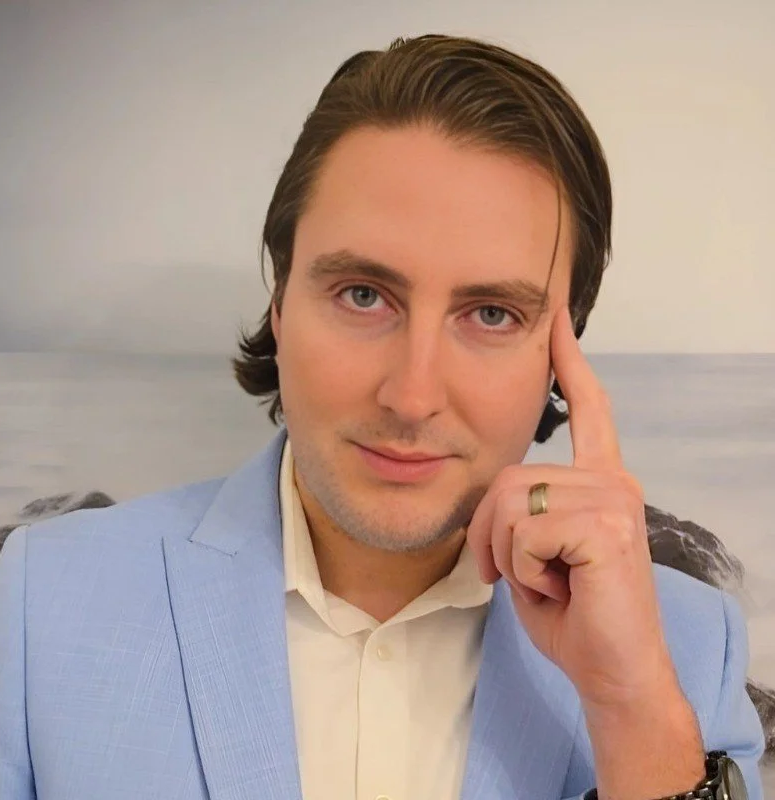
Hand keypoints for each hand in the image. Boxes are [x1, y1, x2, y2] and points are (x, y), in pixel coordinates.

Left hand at [466, 305, 678, 710]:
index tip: (557, 320)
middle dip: (487, 534)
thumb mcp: (536, 553)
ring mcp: (614, 498)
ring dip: (508, 557)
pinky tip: (560, 589)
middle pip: (505, 477)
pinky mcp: (607, 524)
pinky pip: (524, 532)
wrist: (612, 671)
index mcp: (599, 480)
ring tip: (545, 582)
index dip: (569, 363)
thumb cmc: (572, 614)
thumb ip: (524, 511)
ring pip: (508, 505)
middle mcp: (612, 479)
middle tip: (511, 574)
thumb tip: (496, 494)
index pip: (589, 408)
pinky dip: (524, 571)